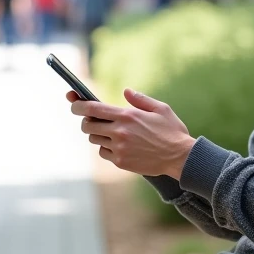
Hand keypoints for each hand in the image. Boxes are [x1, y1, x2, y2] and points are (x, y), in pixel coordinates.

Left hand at [68, 89, 194, 178]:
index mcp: (127, 115)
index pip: (93, 108)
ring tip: (112, 133)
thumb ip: (140, 99)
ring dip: (98, 135)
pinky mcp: (121, 162)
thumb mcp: (160, 109)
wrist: (180, 158)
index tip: (73, 102)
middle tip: (93, 121)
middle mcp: (120, 132)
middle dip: (87, 122)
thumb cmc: (172, 131)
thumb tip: (126, 91)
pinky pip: (104, 153)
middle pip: (87, 126)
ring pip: (94, 140)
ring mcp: (119, 148)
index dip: (78, 104)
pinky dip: (107, 149)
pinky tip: (120, 146)